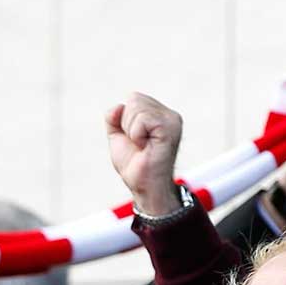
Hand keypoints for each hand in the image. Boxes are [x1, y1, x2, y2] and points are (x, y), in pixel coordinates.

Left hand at [106, 94, 184, 216]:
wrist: (144, 185)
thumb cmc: (135, 164)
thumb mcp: (119, 137)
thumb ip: (114, 119)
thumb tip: (117, 107)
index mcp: (159, 115)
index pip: (133, 99)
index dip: (125, 121)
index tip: (135, 140)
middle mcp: (168, 115)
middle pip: (134, 99)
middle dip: (127, 124)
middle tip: (139, 144)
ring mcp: (171, 120)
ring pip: (136, 107)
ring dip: (132, 131)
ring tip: (143, 146)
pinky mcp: (170, 127)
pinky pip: (142, 119)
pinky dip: (137, 134)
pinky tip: (146, 146)